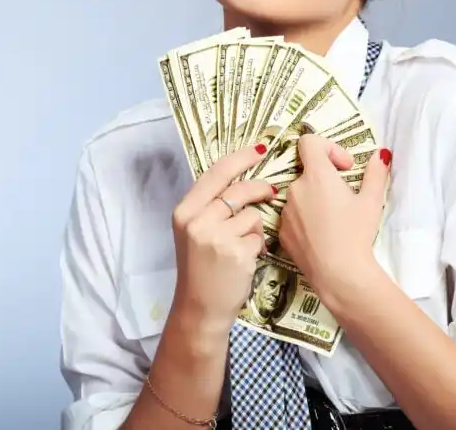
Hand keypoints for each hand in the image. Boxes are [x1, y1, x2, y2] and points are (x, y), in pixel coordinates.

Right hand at [171, 143, 277, 328]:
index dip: (240, 158)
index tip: (259, 148)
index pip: (215, 173)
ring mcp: (216, 237)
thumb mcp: (193, 231)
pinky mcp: (236, 253)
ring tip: (245, 243)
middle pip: (238, 190)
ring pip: (252, 214)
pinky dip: (258, 245)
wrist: (199, 307)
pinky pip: (258, 236)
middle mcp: (197, 221)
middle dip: (259, 187)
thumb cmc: (200, 268)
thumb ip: (209, 207)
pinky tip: (247, 258)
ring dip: (255, 226)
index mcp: (184, 211)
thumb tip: (239, 178)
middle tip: (270, 190)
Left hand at [279, 134, 391, 299]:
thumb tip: (381, 154)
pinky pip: (292, 216)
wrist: (337, 273)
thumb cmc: (356, 234)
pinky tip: (322, 235)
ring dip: (315, 200)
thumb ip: (376, 173)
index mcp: (316, 176)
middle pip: (308, 172)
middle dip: (326, 180)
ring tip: (334, 221)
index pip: (309, 142)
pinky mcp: (281, 230)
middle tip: (345, 198)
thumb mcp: (371, 201)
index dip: (328, 148)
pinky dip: (305, 219)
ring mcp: (284, 210)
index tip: (344, 167)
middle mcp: (294, 188)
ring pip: (300, 195)